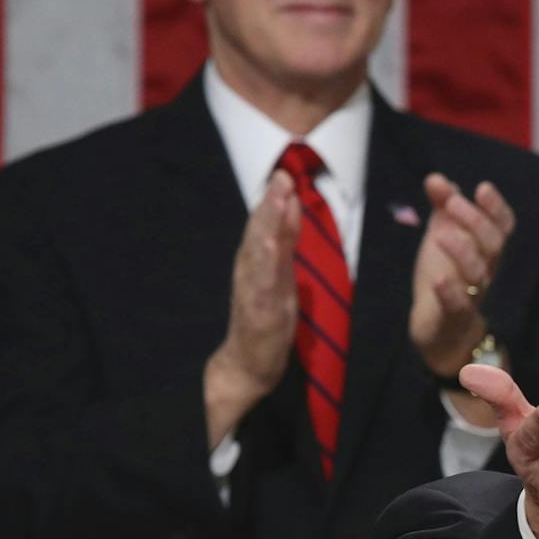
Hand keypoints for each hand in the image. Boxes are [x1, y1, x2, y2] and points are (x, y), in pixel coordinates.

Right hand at [204, 170, 300, 442]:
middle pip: (259, 232)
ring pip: (258, 252)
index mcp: (257, 261)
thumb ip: (286, 240)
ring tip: (276, 202)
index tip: (284, 175)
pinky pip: (261, 284)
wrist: (248, 363)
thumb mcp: (281, 272)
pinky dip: (264, 263)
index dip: (274, 200)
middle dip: (270, 204)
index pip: (266, 226)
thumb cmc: (265, 315)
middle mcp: (250, 271)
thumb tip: (291, 204)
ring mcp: (253, 290)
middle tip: (281, 177)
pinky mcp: (258, 311)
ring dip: (266, 226)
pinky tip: (269, 246)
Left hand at [408, 175, 514, 378]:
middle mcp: (487, 270)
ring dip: (463, 252)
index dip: (496, 208)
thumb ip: (442, 207)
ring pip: (479, 273)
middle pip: (493, 245)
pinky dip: (450, 292)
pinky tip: (438, 279)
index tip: (482, 188)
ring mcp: (474, 295)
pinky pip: (459, 305)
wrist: (438, 328)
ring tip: (442, 236)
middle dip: (476, 221)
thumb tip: (436, 178)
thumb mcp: (442, 236)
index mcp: (487, 249)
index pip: (503, 227)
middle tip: (453, 203)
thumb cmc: (447, 277)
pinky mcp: (455, 317)